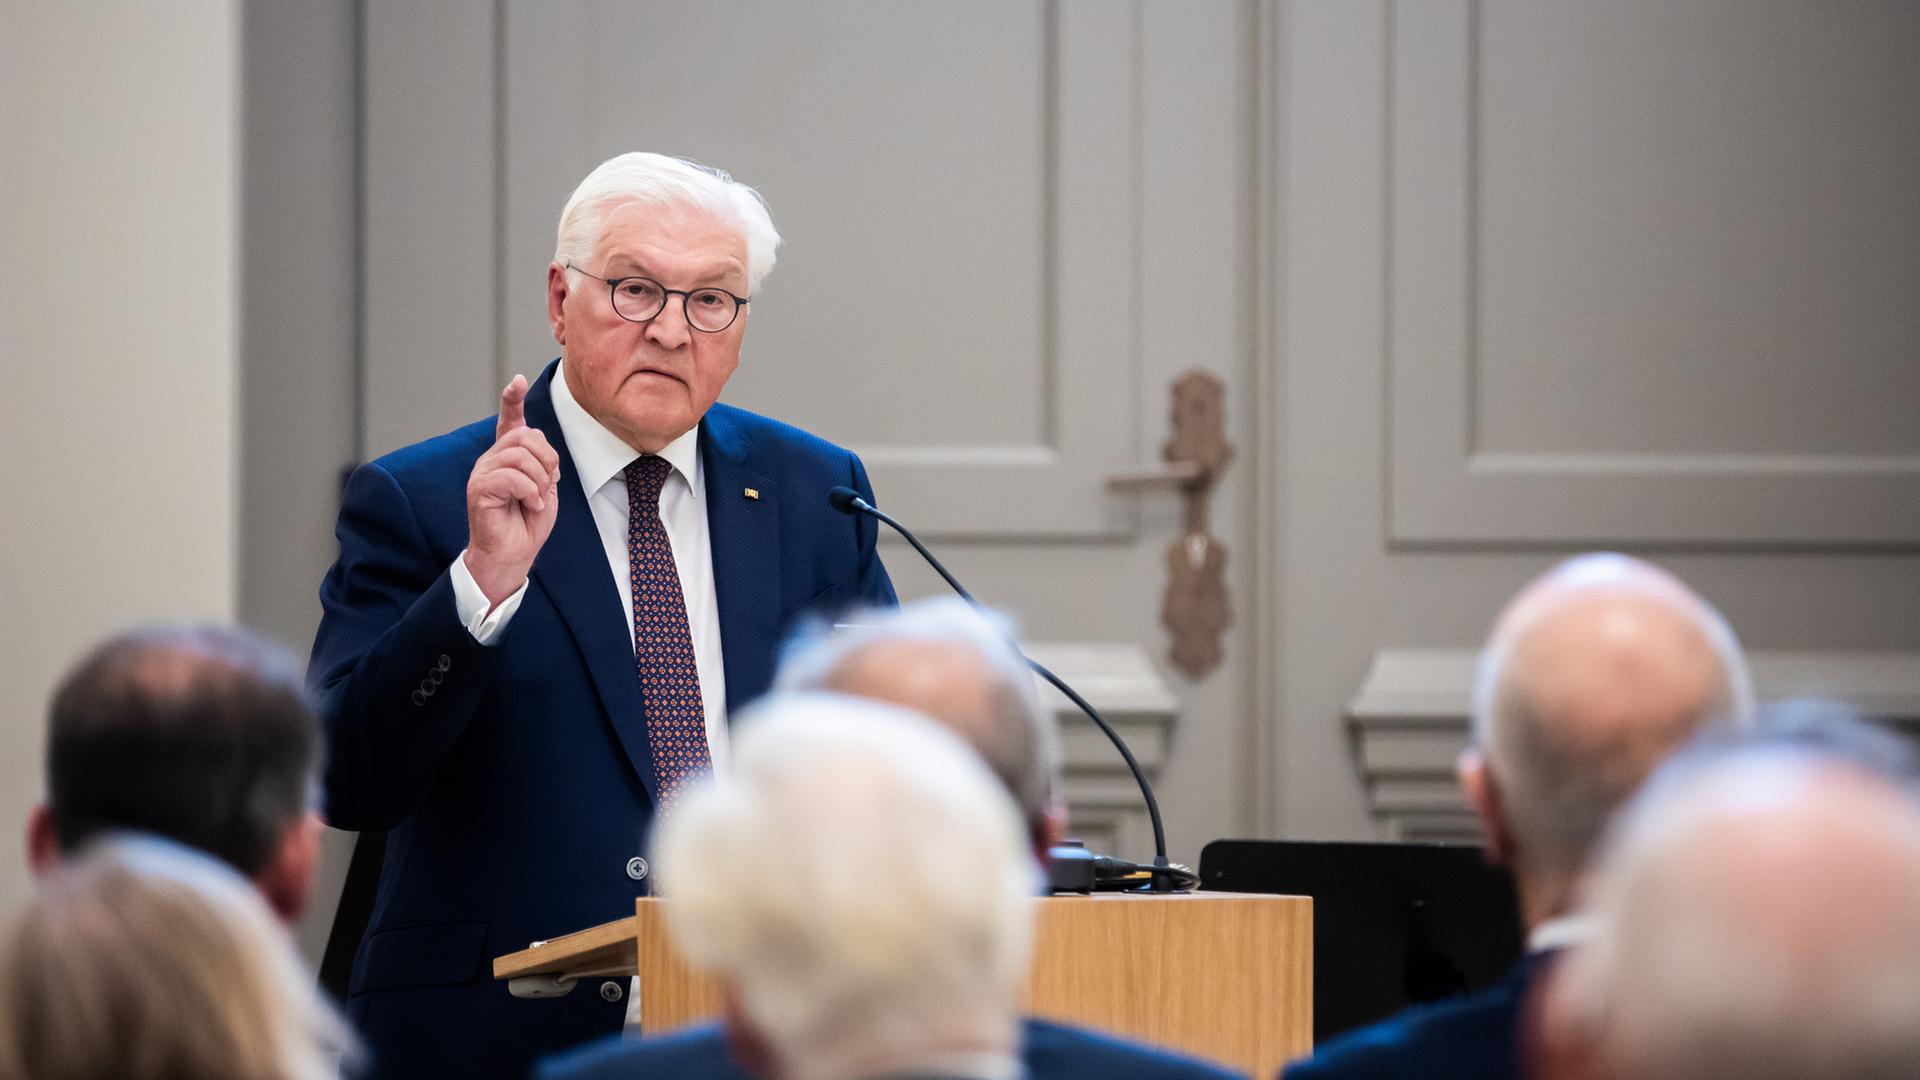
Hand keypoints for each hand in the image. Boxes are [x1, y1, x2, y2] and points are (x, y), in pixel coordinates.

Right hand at [465, 375, 561, 607]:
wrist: (513, 554)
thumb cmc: (527, 523)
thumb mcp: (544, 486)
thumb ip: (542, 462)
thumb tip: (538, 442)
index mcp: (508, 457)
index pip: (510, 421)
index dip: (513, 400)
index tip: (517, 381)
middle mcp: (491, 459)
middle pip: (527, 437)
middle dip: (548, 462)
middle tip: (546, 486)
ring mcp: (482, 473)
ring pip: (520, 456)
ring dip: (539, 481)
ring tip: (535, 500)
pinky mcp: (478, 489)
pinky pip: (511, 477)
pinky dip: (529, 492)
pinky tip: (529, 505)